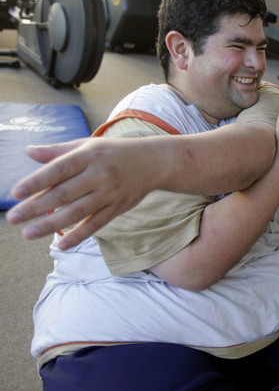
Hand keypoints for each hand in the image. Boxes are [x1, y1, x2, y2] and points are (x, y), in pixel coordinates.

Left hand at [7, 138, 160, 248]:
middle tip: (13, 218)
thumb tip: (28, 151)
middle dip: (36, 207)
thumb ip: (58, 151)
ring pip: (77, 212)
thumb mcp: (88, 145)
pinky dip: (79, 235)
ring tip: (28, 233)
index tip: (16, 192)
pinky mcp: (118, 207)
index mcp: (89, 155)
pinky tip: (61, 245)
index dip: (37, 181)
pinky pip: (96, 224)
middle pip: (64, 193)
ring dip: (51, 225)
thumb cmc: (114, 152)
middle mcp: (99, 174)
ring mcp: (110, 193)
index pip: (59, 169)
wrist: (152, 162)